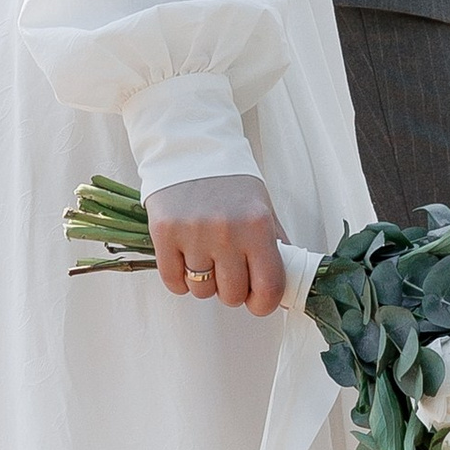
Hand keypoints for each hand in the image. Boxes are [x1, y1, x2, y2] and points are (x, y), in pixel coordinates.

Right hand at [145, 175, 286, 314]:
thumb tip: (285, 290)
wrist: (192, 147)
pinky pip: (174, 283)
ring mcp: (194, 233)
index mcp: (258, 225)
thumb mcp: (263, 208)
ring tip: (206, 253)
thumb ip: (276, 248)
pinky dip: (180, 278)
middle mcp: (227, 231)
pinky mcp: (165, 234)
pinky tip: (185, 255)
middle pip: (232, 295)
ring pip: (202, 291)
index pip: (269, 288)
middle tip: (229, 267)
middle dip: (232, 289)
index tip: (257, 298)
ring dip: (205, 281)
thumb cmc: (231, 181)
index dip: (264, 302)